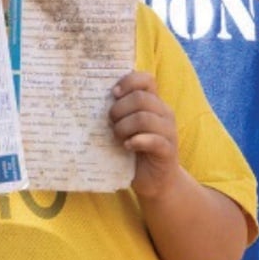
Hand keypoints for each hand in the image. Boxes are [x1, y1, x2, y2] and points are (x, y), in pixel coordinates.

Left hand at [110, 71, 179, 198]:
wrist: (155, 180)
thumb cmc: (134, 148)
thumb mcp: (125, 124)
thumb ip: (118, 109)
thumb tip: (90, 93)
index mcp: (154, 102)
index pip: (146, 79)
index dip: (128, 82)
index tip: (113, 94)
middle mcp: (164, 113)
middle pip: (140, 98)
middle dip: (119, 109)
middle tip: (111, 123)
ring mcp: (169, 131)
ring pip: (144, 118)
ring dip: (124, 127)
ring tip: (117, 137)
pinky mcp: (168, 150)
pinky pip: (154, 140)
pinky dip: (136, 141)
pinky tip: (127, 146)